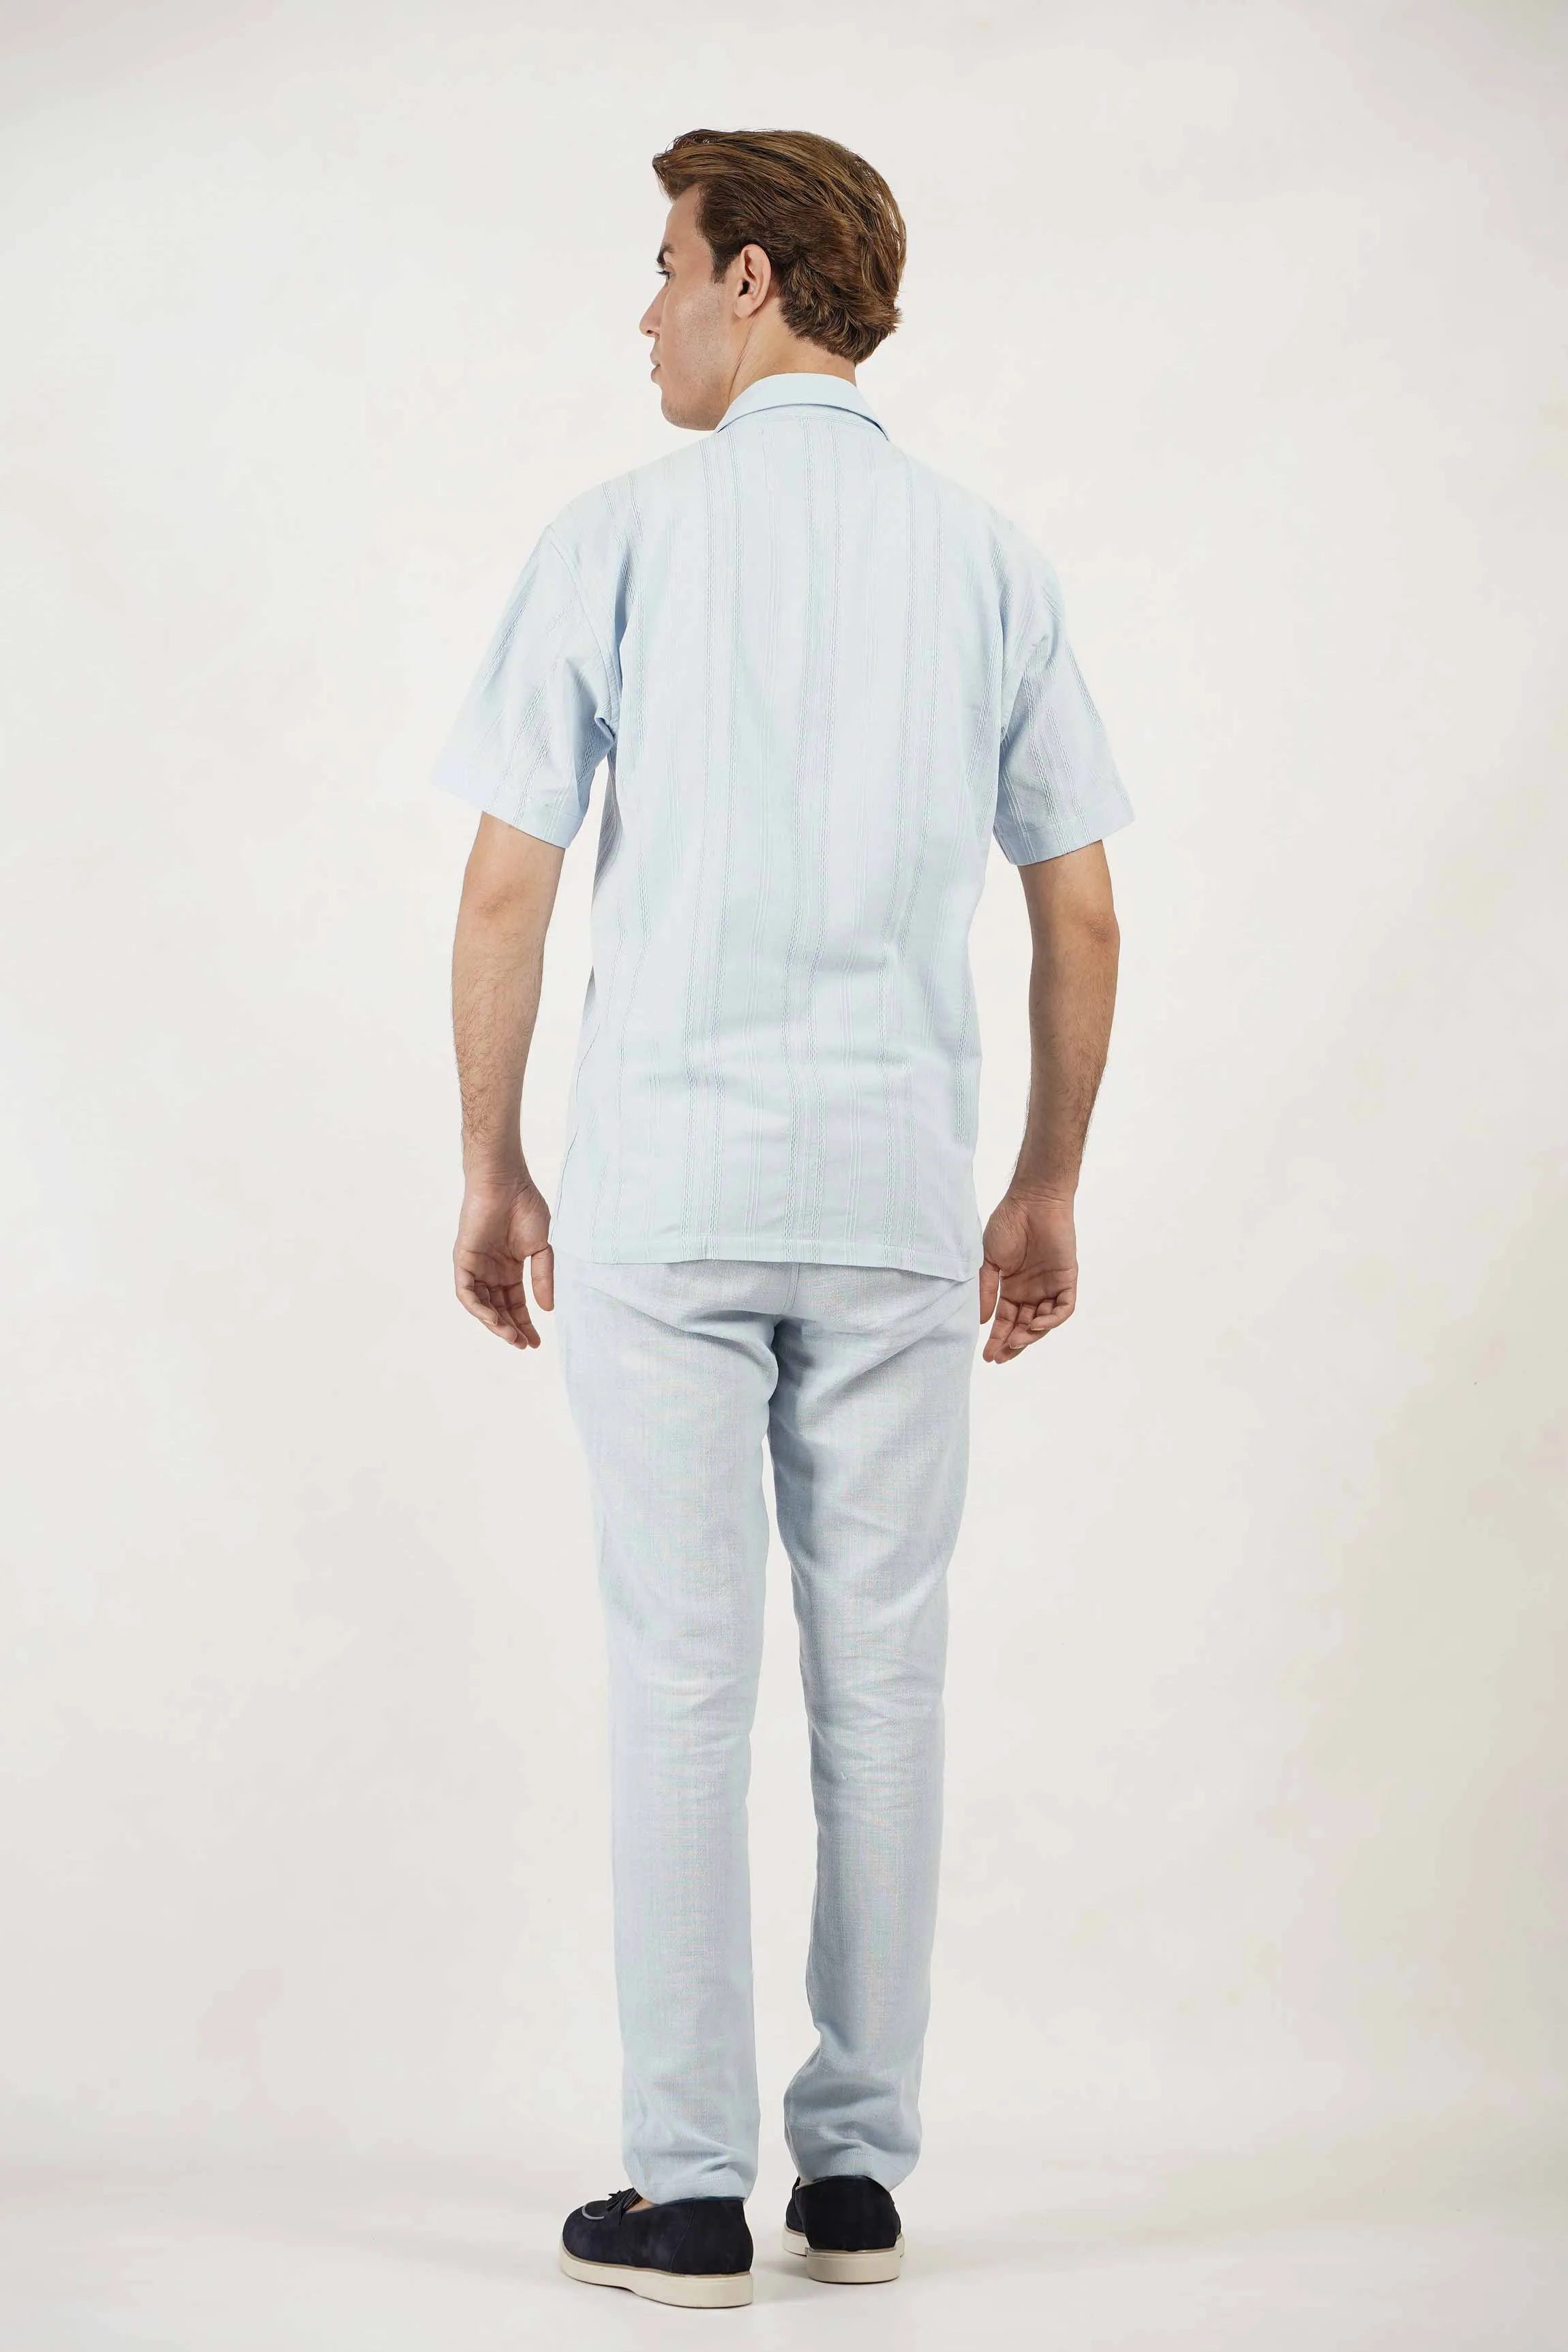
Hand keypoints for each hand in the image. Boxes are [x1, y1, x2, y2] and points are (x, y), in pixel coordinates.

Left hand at [453, 1174, 553, 1348]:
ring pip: (481, 1306)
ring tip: (512, 1338)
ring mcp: (476, 1267)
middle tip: (525, 1345)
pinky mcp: (463, 1261)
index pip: (515, 1304)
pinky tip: (493, 1320)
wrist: (507, 1183)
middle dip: (511, 1329)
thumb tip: (547, 1310)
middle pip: (499, 1309)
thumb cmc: (526, 1208)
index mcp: (509, 1269)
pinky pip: (466, 1293)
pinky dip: (478, 1309)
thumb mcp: (542, 1249)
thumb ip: (543, 1278)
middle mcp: (491, 1271)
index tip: (537, 1342)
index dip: (525, 1323)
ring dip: (496, 1324)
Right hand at [978, 1191, 1076, 1364]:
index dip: (997, 1338)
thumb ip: (986, 1290)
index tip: (987, 1355)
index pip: (1005, 1321)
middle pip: (1024, 1327)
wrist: (1031, 1201)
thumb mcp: (989, 1261)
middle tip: (1000, 1356)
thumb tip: (982, 1321)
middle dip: (1012, 1344)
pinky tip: (1037, 1325)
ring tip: (1015, 1342)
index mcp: (1012, 1288)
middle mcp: (1032, 1291)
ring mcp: (1050, 1286)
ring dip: (1030, 1335)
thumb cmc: (1008, 1224)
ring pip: (1044, 1322)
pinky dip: (1052, 1319)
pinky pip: (1063, 1308)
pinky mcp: (1066, 1279)